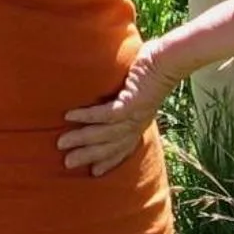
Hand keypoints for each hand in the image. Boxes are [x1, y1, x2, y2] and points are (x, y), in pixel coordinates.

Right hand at [58, 41, 180, 175]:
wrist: (170, 60)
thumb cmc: (155, 69)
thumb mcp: (140, 90)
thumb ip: (127, 96)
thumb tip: (111, 93)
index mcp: (139, 122)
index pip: (122, 148)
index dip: (109, 161)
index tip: (94, 172)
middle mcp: (136, 123)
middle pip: (110, 146)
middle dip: (89, 156)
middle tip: (68, 163)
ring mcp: (134, 115)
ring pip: (105, 133)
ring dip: (83, 139)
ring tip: (62, 143)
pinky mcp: (131, 102)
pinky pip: (106, 114)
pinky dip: (87, 116)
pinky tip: (70, 116)